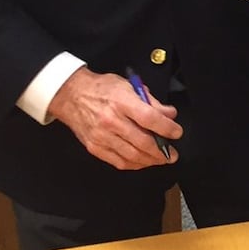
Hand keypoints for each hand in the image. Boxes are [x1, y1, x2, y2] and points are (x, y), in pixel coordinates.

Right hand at [46, 68, 179, 169]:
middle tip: (172, 154)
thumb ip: (151, 101)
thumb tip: (169, 114)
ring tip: (161, 159)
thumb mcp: (129, 86)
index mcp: (121, 102)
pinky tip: (142, 161)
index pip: (150, 118)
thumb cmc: (101, 89)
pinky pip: (118, 161)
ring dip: (150, 160)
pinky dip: (134, 164)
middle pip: (142, 141)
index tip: (176, 132)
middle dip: (162, 151)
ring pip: (132, 155)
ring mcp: (101, 136)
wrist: (71, 96)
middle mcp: (111, 120)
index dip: (167, 128)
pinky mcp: (94, 147)